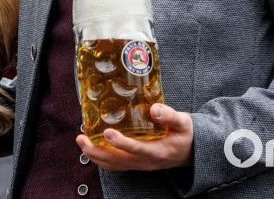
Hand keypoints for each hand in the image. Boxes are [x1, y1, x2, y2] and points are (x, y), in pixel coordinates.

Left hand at [76, 103, 193, 170]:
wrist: (191, 152)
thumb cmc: (186, 134)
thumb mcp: (183, 123)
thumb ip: (170, 116)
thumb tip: (154, 108)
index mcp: (159, 151)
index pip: (137, 149)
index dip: (121, 143)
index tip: (107, 133)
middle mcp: (147, 161)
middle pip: (118, 161)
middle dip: (97, 151)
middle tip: (82, 138)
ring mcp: (140, 165)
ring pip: (114, 165)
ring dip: (95, 155)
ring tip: (81, 141)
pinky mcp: (136, 164)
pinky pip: (115, 165)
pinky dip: (101, 158)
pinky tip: (92, 147)